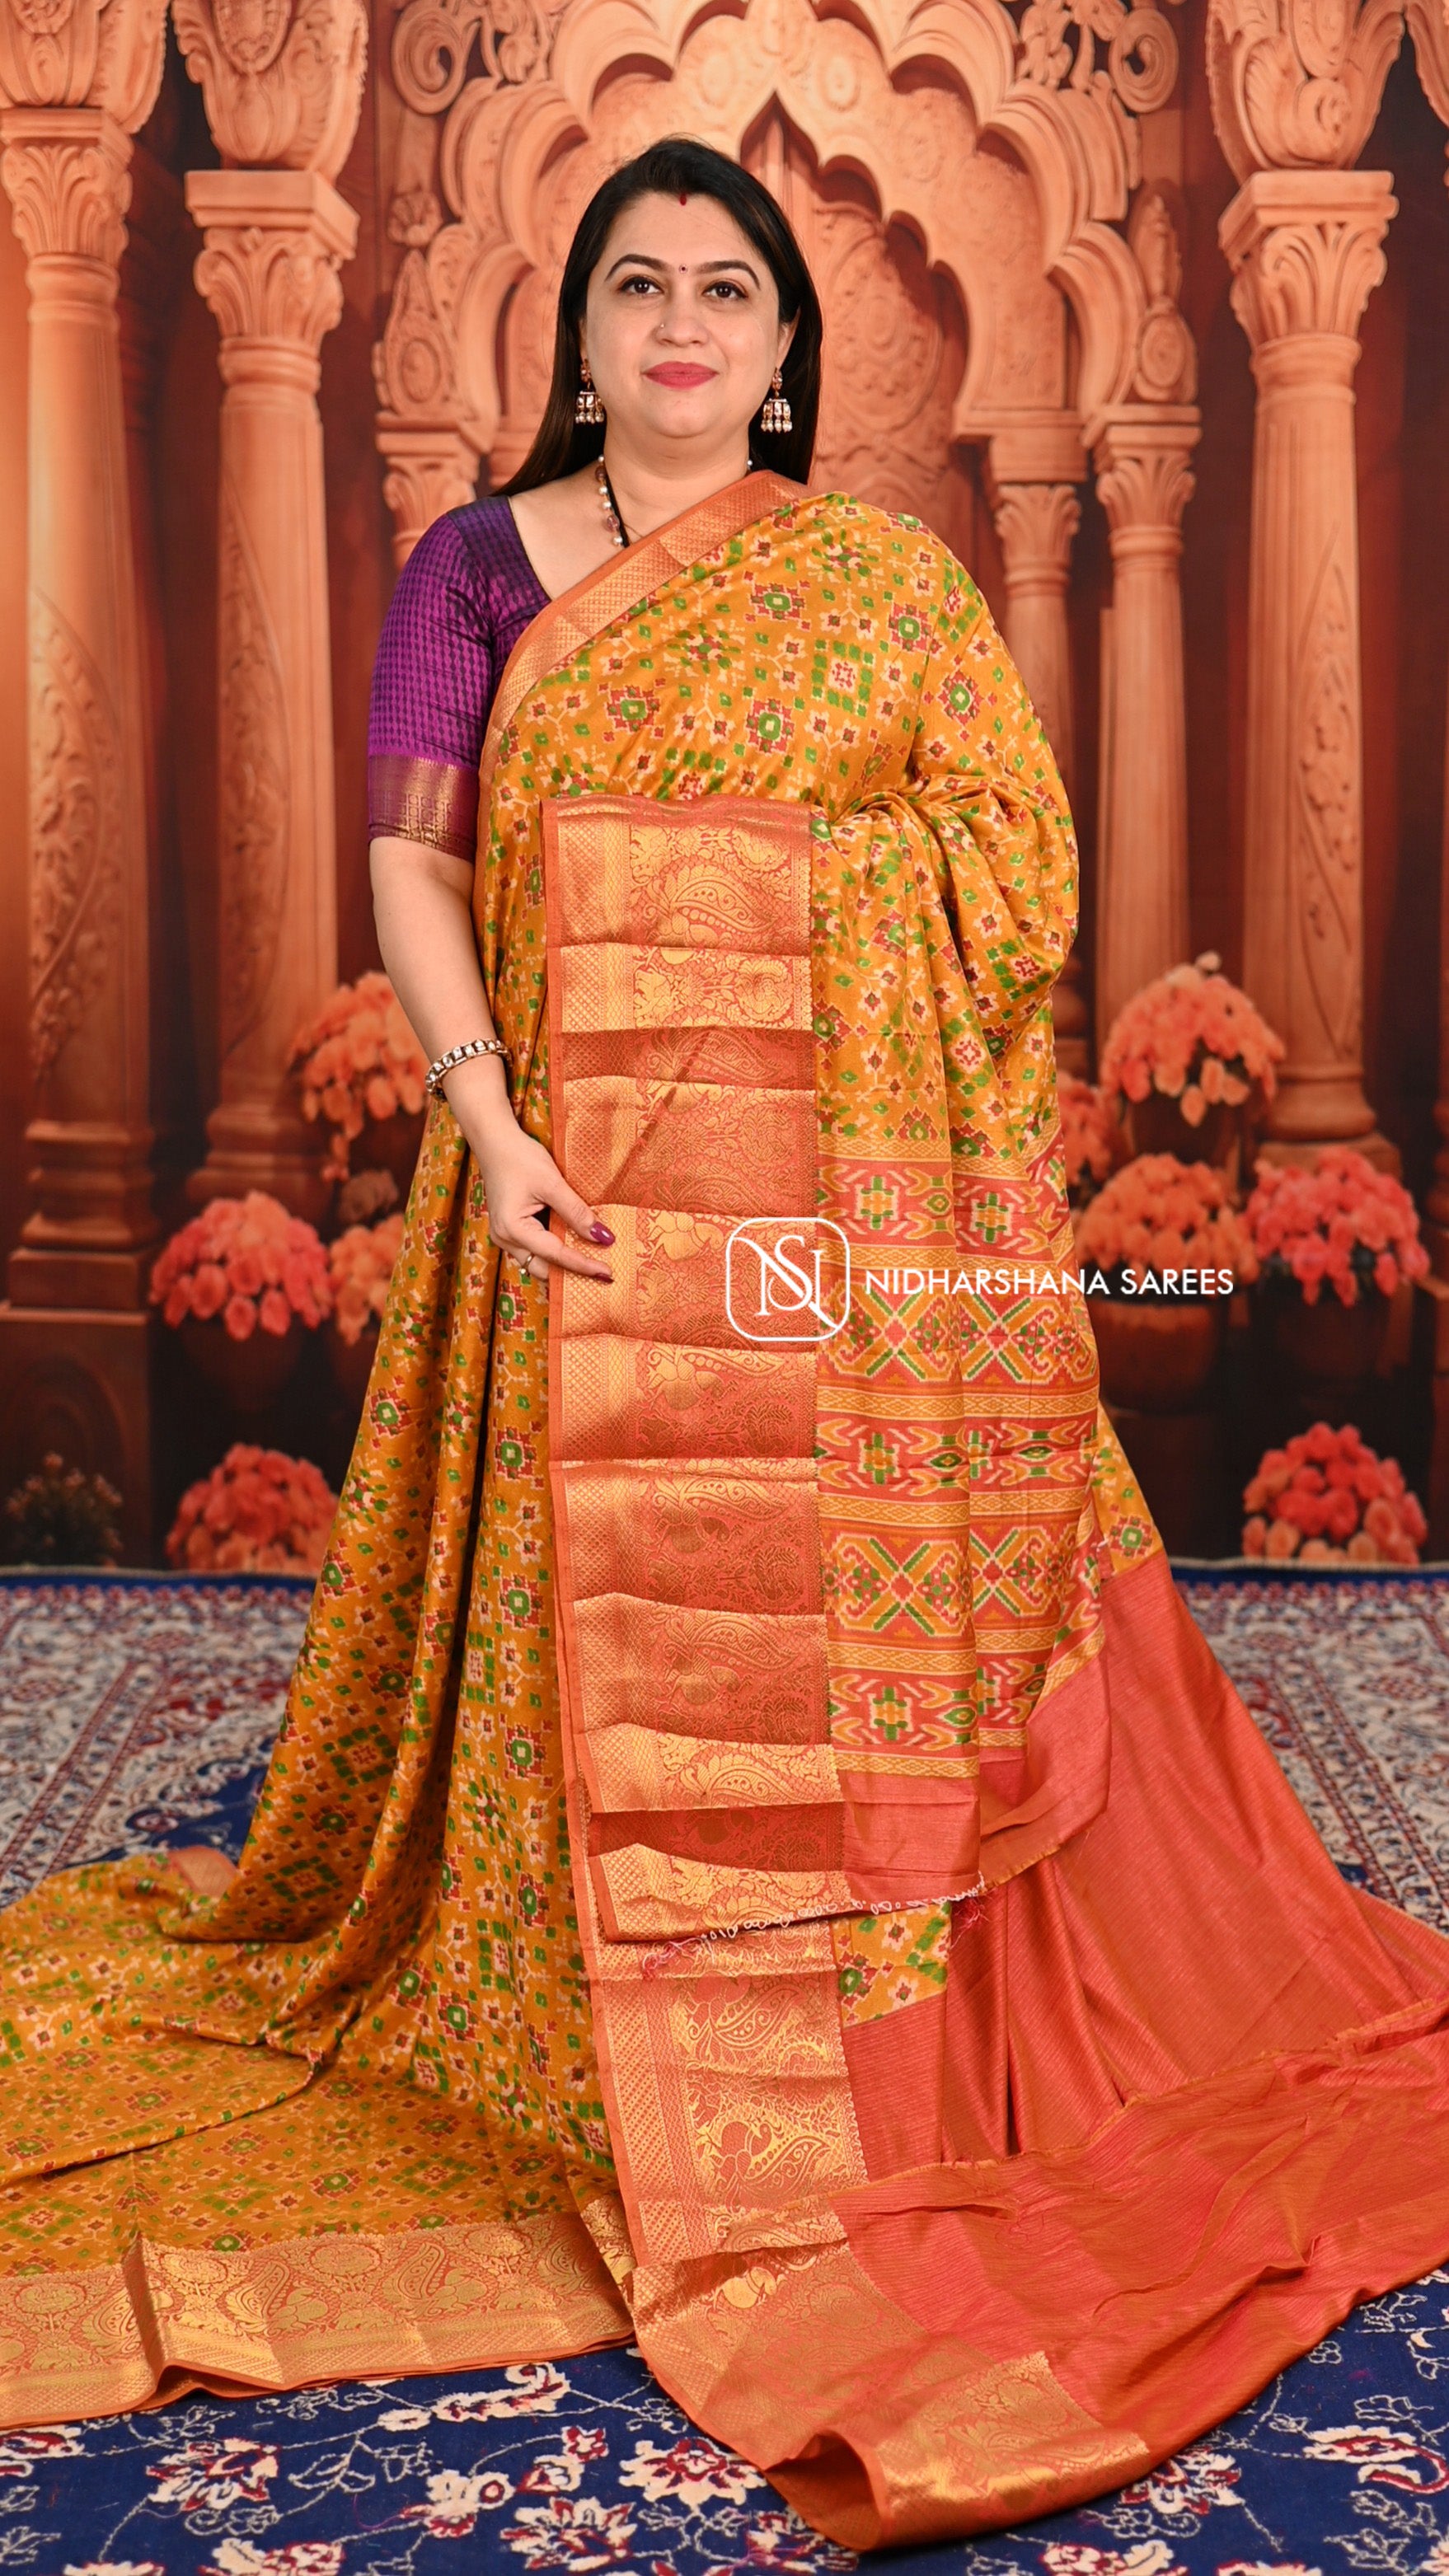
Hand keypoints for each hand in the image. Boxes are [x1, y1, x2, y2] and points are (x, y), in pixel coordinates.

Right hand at [463, 1092, 613, 1283]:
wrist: (494, 1141)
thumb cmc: (520, 1158)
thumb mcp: (552, 1183)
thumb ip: (577, 1212)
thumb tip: (602, 1237)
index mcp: (513, 1228)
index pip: (555, 1254)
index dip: (583, 1264)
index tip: (607, 1273)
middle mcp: (504, 1238)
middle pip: (542, 1269)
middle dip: (570, 1275)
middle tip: (601, 1276)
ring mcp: (504, 1236)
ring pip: (536, 1263)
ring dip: (561, 1266)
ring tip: (591, 1267)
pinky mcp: (509, 1229)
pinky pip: (532, 1250)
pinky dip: (552, 1253)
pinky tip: (573, 1249)